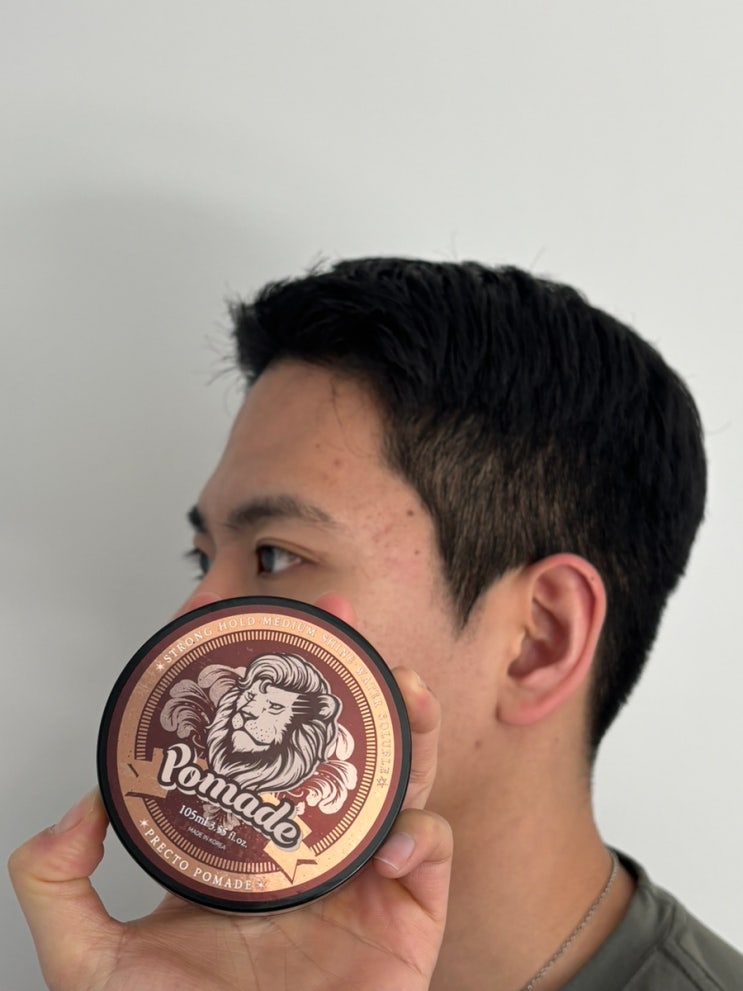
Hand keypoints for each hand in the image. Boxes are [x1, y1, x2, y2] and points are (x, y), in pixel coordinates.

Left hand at [8, 599, 450, 990]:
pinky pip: (431, 855)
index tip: (270, 627)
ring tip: (403, 690)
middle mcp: (312, 851)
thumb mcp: (92, 959)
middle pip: (347, 747)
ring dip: (412, 728)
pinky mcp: (407, 921)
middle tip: (350, 634)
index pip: (269, 749)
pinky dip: (421, 833)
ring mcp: (363, 882)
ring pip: (403, 781)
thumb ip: (58, 885)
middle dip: (357, 682)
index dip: (275, 684)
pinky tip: (391, 839)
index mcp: (252, 846)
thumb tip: (79, 805)